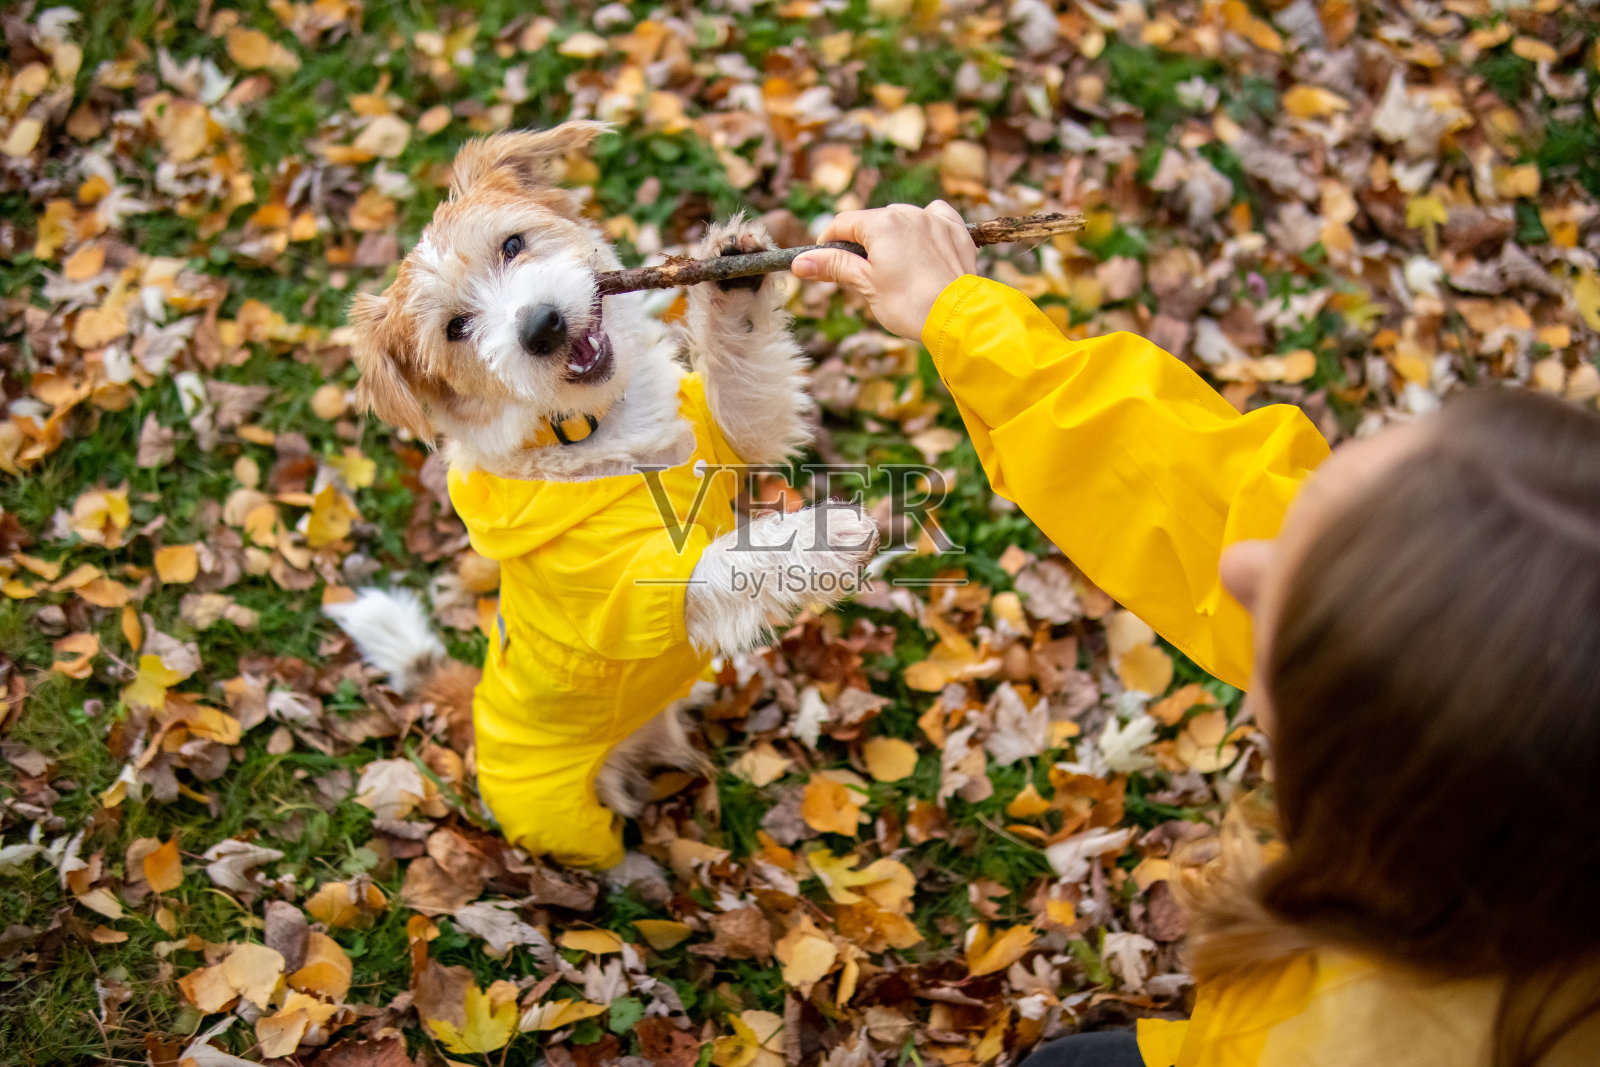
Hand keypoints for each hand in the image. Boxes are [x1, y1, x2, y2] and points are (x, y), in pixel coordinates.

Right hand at [791, 201, 976, 339]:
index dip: (828, 243)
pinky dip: (925, 227)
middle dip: (864, 244)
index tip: (824, 263)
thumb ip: (834, 266)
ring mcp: (933, 220)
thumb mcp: (865, 285)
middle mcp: (907, 212)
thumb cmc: (909, 304)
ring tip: (897, 269)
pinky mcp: (955, 231)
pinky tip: (924, 245)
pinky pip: (934, 217)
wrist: (958, 317)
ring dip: (894, 237)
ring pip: (903, 220)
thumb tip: (801, 262)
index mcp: (881, 223)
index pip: (843, 224)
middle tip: (864, 276)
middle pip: (873, 223)